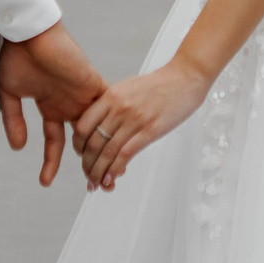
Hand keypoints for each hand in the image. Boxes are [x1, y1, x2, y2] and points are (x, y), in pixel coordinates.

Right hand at [0, 22, 104, 187]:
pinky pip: (109, 109)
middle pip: (83, 141)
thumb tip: (19, 148)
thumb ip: (14, 120)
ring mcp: (83, 96)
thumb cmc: (17, 57)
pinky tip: (117, 147)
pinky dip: (113, 127)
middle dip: (87, 163)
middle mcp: (70, 104)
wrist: (29, 32)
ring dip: (104, 151)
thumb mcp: (10, 93)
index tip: (44, 183)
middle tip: (95, 185)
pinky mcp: (94, 85)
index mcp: (51, 106)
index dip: (50, 162)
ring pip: (100, 129)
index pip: (54, 142)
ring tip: (109, 174)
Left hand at [73, 57, 212, 190]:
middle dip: (87, 165)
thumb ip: (113, 104)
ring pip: (107, 152)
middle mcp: (118, 108)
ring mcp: (134, 120)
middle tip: (88, 177)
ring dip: (99, 173)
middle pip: (93, 143)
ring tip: (97, 184)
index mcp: (111, 96)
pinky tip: (111, 179)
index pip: (83, 125)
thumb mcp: (128, 88)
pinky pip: (126, 154)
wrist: (184, 77)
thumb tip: (102, 126)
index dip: (78, 145)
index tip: (81, 155)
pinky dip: (115, 170)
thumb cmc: (158, 84)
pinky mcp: (150, 130)